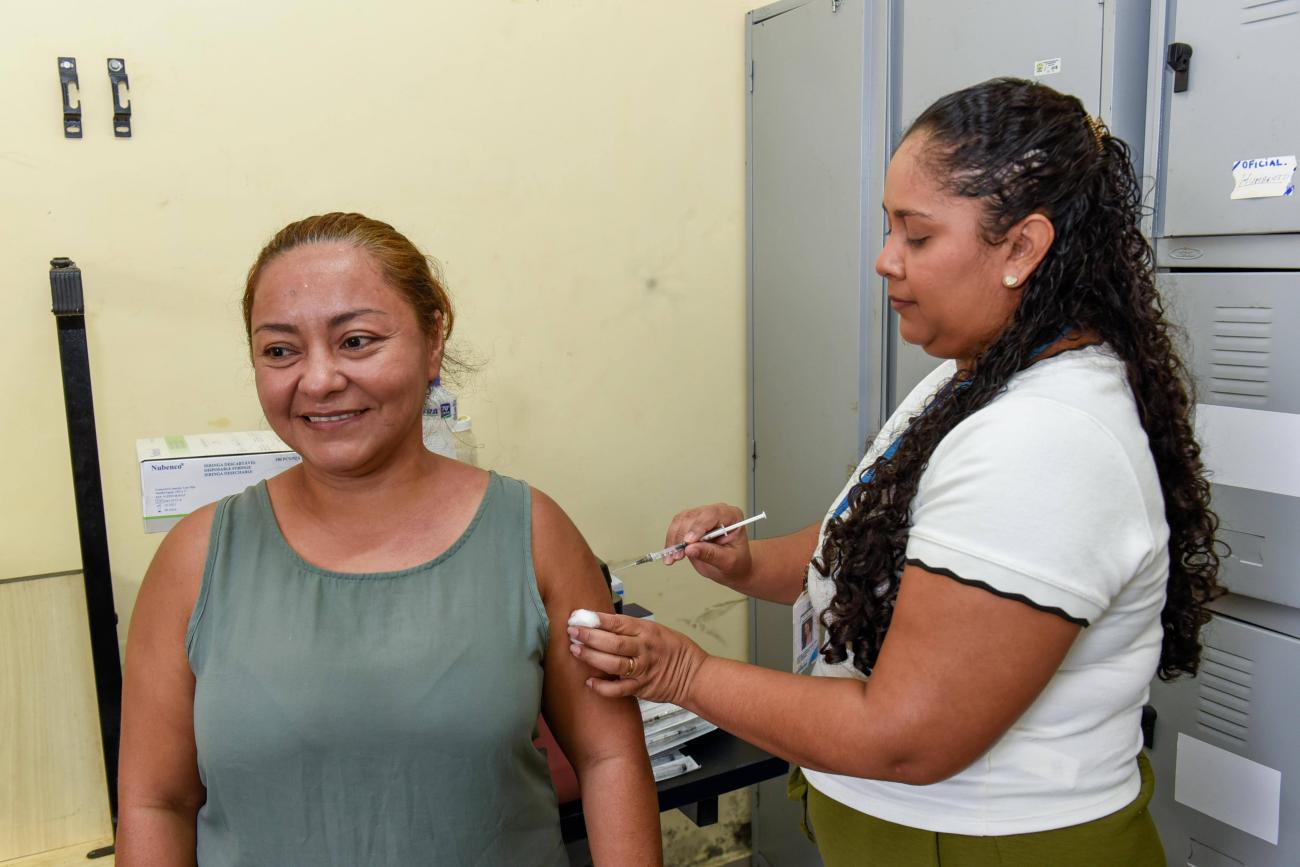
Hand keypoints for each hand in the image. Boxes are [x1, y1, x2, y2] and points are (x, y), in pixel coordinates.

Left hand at [568, 613, 707, 704]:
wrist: (693, 675)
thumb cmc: (674, 650)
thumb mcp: (656, 631)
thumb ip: (631, 629)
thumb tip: (601, 625)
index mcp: (647, 631)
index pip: (617, 622)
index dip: (596, 619)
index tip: (579, 616)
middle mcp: (644, 648)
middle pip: (612, 642)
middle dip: (589, 636)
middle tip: (572, 632)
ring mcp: (643, 669)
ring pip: (613, 663)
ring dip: (592, 657)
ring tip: (576, 651)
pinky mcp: (642, 687)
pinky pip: (619, 689)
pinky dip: (603, 687)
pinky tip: (590, 682)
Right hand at [661, 503, 752, 584]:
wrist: (733, 567)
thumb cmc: (737, 562)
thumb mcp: (728, 561)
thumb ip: (710, 554)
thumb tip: (691, 549)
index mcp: (732, 517)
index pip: (712, 514)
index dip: (698, 526)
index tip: (688, 542)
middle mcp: (716, 513)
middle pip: (694, 516)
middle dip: (683, 536)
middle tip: (679, 554)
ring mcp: (702, 517)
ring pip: (681, 520)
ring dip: (674, 538)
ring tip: (674, 557)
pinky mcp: (691, 524)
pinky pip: (676, 527)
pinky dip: (671, 540)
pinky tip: (670, 553)